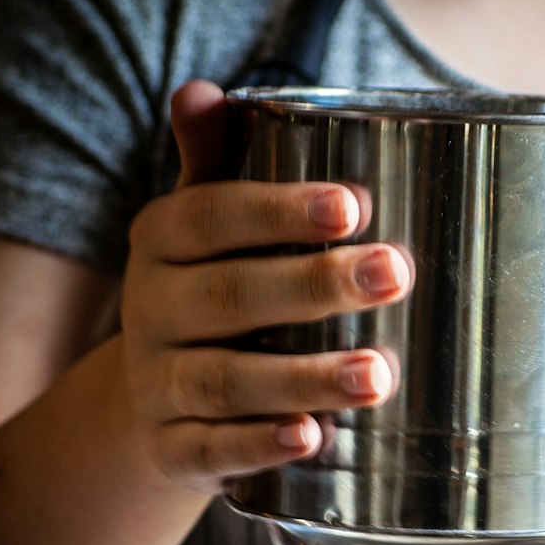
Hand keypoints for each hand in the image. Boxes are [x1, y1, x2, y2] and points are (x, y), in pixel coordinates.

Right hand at [120, 81, 409, 494]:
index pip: (211, 218)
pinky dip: (261, 447)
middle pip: (228, 298)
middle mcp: (150, 312)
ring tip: (376, 376)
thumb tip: (201, 92)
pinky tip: (313, 438)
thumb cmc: (211, 293)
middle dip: (313, 286)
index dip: (279, 211)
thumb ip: (216, 166)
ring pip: (225, 382)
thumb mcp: (206, 229)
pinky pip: (212, 452)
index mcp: (160, 243)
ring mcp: (158, 387)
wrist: (154, 403)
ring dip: (304, 379)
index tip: (355, 205)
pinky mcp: (174, 452)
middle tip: (394, 274)